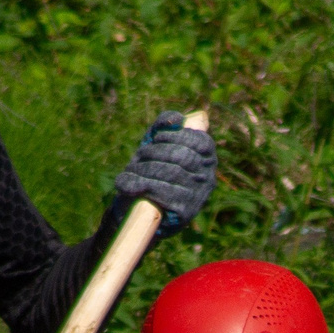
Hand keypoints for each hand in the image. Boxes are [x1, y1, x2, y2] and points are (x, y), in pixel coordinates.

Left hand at [114, 113, 216, 229]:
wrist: (138, 210)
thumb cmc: (150, 170)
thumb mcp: (157, 144)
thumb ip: (165, 125)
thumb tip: (177, 119)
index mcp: (206, 159)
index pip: (200, 141)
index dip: (176, 136)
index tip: (157, 138)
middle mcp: (208, 178)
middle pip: (184, 157)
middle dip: (156, 152)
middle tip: (140, 155)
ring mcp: (198, 197)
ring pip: (172, 173)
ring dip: (145, 168)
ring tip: (130, 170)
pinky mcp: (184, 213)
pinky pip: (162, 193)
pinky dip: (140, 185)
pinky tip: (126, 184)